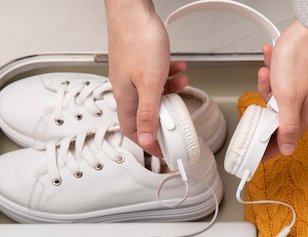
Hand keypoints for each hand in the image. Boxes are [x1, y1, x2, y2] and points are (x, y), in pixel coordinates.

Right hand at [105, 0, 187, 156]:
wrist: (133, 10)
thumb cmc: (137, 40)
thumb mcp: (150, 83)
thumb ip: (149, 113)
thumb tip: (146, 139)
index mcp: (125, 98)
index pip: (133, 131)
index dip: (148, 144)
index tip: (162, 152)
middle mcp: (126, 88)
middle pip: (145, 114)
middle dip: (164, 117)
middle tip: (177, 120)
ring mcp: (132, 74)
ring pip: (153, 94)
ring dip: (170, 93)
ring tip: (182, 86)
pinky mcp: (139, 62)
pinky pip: (156, 77)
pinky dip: (169, 76)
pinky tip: (178, 70)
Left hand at [257, 18, 307, 159]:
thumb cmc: (302, 59)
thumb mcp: (289, 98)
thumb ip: (288, 126)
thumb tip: (288, 149)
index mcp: (305, 114)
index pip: (286, 140)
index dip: (269, 147)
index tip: (256, 154)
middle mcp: (304, 104)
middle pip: (276, 118)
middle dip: (265, 106)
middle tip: (264, 94)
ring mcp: (300, 90)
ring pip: (274, 98)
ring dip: (266, 85)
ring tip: (269, 72)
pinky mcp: (294, 76)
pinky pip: (276, 80)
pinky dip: (271, 71)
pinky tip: (271, 61)